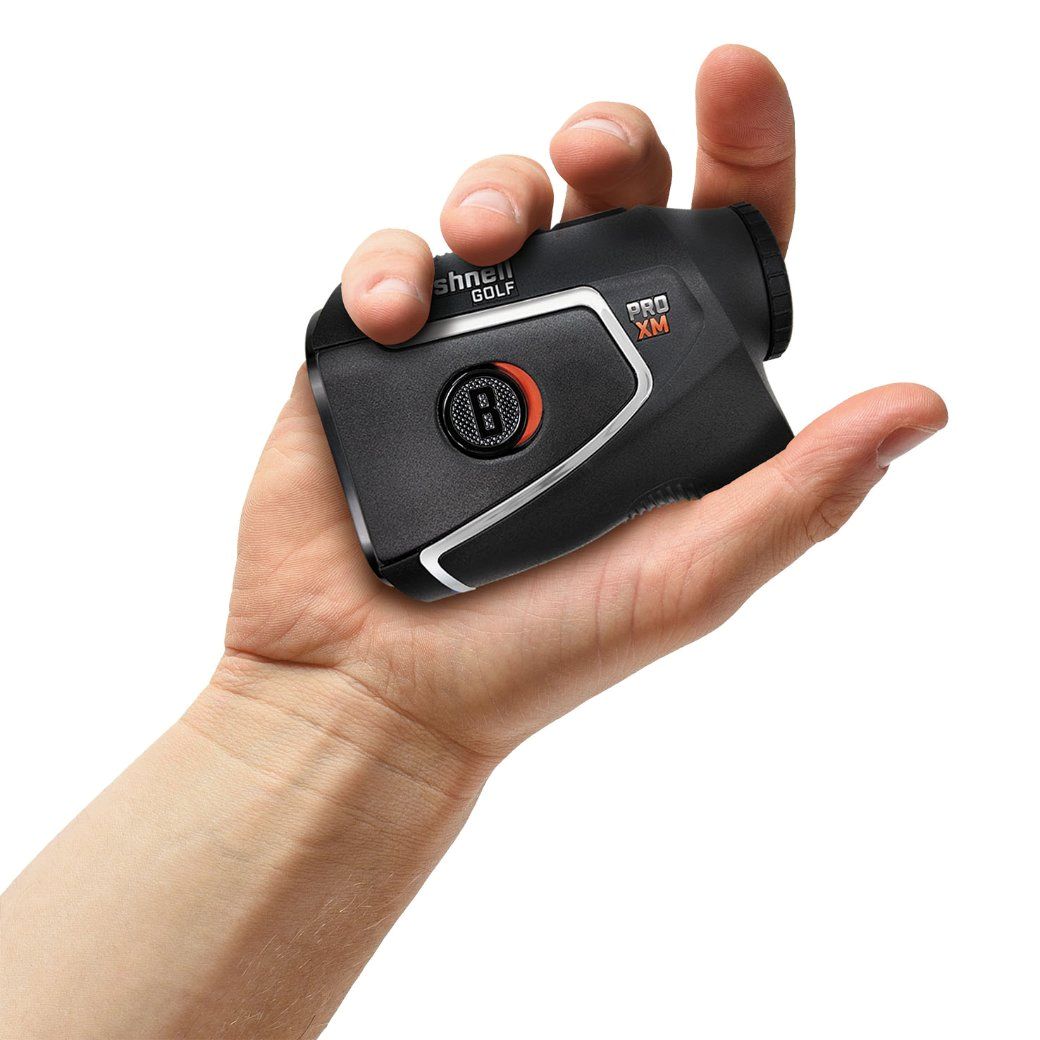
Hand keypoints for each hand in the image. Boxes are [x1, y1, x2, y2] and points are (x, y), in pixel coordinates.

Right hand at [206, 45, 946, 784]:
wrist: (387, 688)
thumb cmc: (540, 650)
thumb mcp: (689, 575)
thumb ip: (798, 492)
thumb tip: (922, 407)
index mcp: (658, 388)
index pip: (717, 246)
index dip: (743, 150)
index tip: (736, 79)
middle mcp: (570, 352)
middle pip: (604, 195)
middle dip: (608, 141)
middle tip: (594, 154)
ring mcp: (470, 349)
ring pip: (495, 205)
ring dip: (496, 185)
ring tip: (491, 239)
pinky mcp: (374, 359)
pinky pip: (386, 267)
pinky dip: (391, 267)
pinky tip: (397, 315)